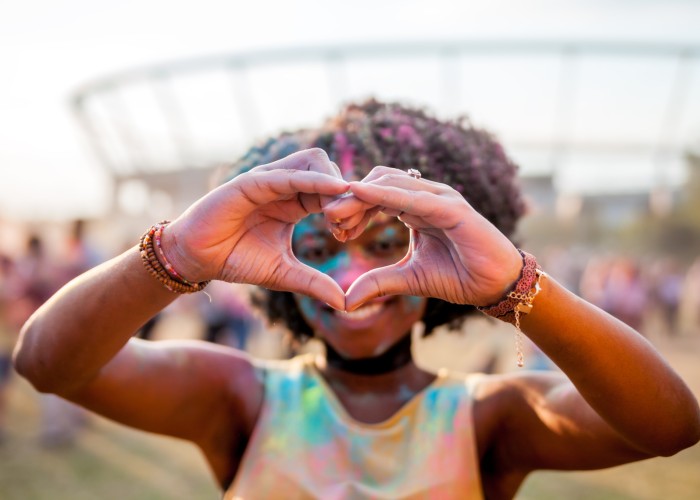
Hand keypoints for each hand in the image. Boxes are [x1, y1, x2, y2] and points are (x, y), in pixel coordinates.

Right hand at [161, 149, 348, 309]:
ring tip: (339, 213)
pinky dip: (313, 180)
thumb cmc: (237, 261)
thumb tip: (344, 302)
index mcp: (294, 202)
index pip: (331, 191)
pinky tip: (333, 190)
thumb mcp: (283, 274)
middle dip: (345, 193)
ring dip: (333, 183)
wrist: (197, 260)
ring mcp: (268, 179)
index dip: (347, 207)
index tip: (352, 233)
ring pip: (313, 162)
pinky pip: (288, 175)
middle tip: (347, 225)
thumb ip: (314, 283)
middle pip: (329, 169)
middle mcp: (284, 185)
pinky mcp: (251, 181)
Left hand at [326, 166, 523, 309]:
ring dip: (360, 196)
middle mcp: (425, 196)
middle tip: (328, 219)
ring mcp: (439, 197)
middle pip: (377, 184)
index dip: (352, 207)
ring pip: (389, 183)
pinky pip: (411, 196)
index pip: (375, 196)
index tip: (331, 227)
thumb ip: (378, 282)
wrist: (495, 286)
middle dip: (349, 199)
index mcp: (414, 208)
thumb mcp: (409, 279)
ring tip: (335, 211)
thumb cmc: (459, 276)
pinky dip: (384, 194)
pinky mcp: (451, 207)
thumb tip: (345, 300)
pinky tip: (360, 194)